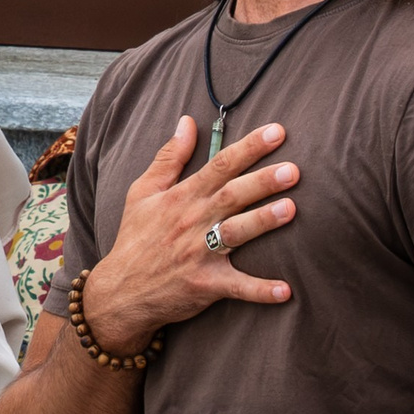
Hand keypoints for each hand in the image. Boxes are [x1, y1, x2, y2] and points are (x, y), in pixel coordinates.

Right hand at [78, 116, 298, 356]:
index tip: (276, 132)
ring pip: (235, 234)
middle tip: (293, 170)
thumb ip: (169, 157)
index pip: (219, 165)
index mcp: (181, 197)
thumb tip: (187, 121)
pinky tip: (285, 291)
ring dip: (263, 221)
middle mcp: (192, 222)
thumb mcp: (142, 192)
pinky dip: (261, 291)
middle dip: (263, 181)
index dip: (248, 148)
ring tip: (291, 209)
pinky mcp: (205, 285)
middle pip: (232, 196)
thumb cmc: (135, 238)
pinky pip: (237, 288)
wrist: (120, 291)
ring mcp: (199, 255)